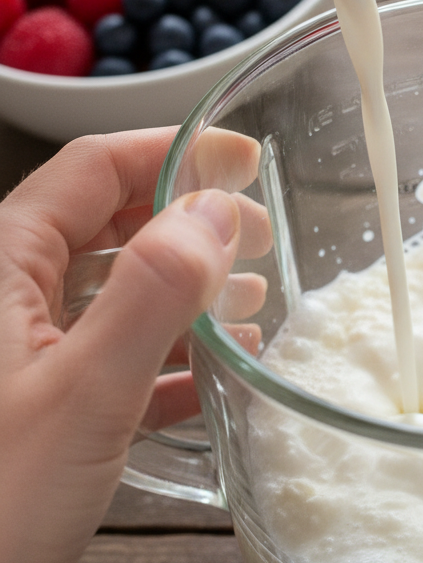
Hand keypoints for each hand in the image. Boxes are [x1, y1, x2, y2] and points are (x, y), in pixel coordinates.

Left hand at [0, 128, 241, 562]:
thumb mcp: (81, 395)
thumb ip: (150, 296)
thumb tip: (213, 214)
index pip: (91, 172)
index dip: (170, 153)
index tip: (242, 158)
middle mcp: (4, 301)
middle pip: (104, 226)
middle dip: (187, 223)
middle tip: (258, 238)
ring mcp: (20, 356)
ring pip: (110, 293)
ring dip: (185, 290)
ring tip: (248, 304)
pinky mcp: (38, 408)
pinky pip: (110, 356)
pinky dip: (167, 354)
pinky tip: (213, 370)